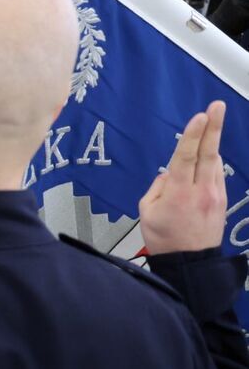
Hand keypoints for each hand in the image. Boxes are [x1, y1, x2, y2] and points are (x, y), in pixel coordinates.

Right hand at [140, 102, 226, 253]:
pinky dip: (211, 162)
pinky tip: (206, 156)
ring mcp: (215, 195)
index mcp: (179, 193)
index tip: (200, 117)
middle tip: (218, 106)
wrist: (191, 263)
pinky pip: (215, 174)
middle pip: (208, 153)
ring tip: (212, 121)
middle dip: (213, 128)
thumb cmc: (164, 238)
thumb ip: (157, 188)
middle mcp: (201, 190)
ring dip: (213, 141)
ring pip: (214, 162)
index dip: (193, 135)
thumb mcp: (147, 212)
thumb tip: (168, 173)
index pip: (187, 157)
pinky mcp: (221, 199)